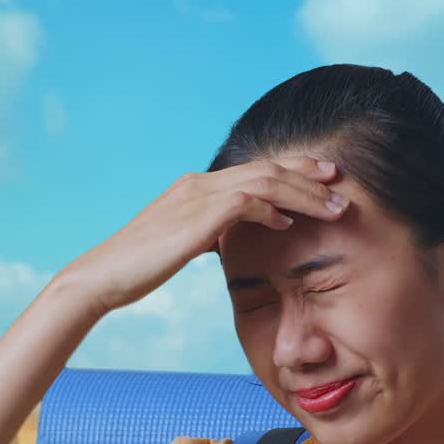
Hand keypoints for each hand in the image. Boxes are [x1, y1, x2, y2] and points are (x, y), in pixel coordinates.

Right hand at [58, 156, 348, 314]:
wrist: (102, 276)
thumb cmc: (139, 267)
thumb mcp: (181, 243)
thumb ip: (209, 233)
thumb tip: (231, 237)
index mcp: (197, 186)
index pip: (256, 169)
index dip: (294, 170)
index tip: (324, 178)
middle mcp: (199, 183)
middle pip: (267, 167)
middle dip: (309, 174)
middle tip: (341, 182)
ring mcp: (196, 196)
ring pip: (265, 181)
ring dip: (304, 193)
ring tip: (333, 208)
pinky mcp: (196, 218)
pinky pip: (245, 203)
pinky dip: (271, 209)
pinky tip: (288, 224)